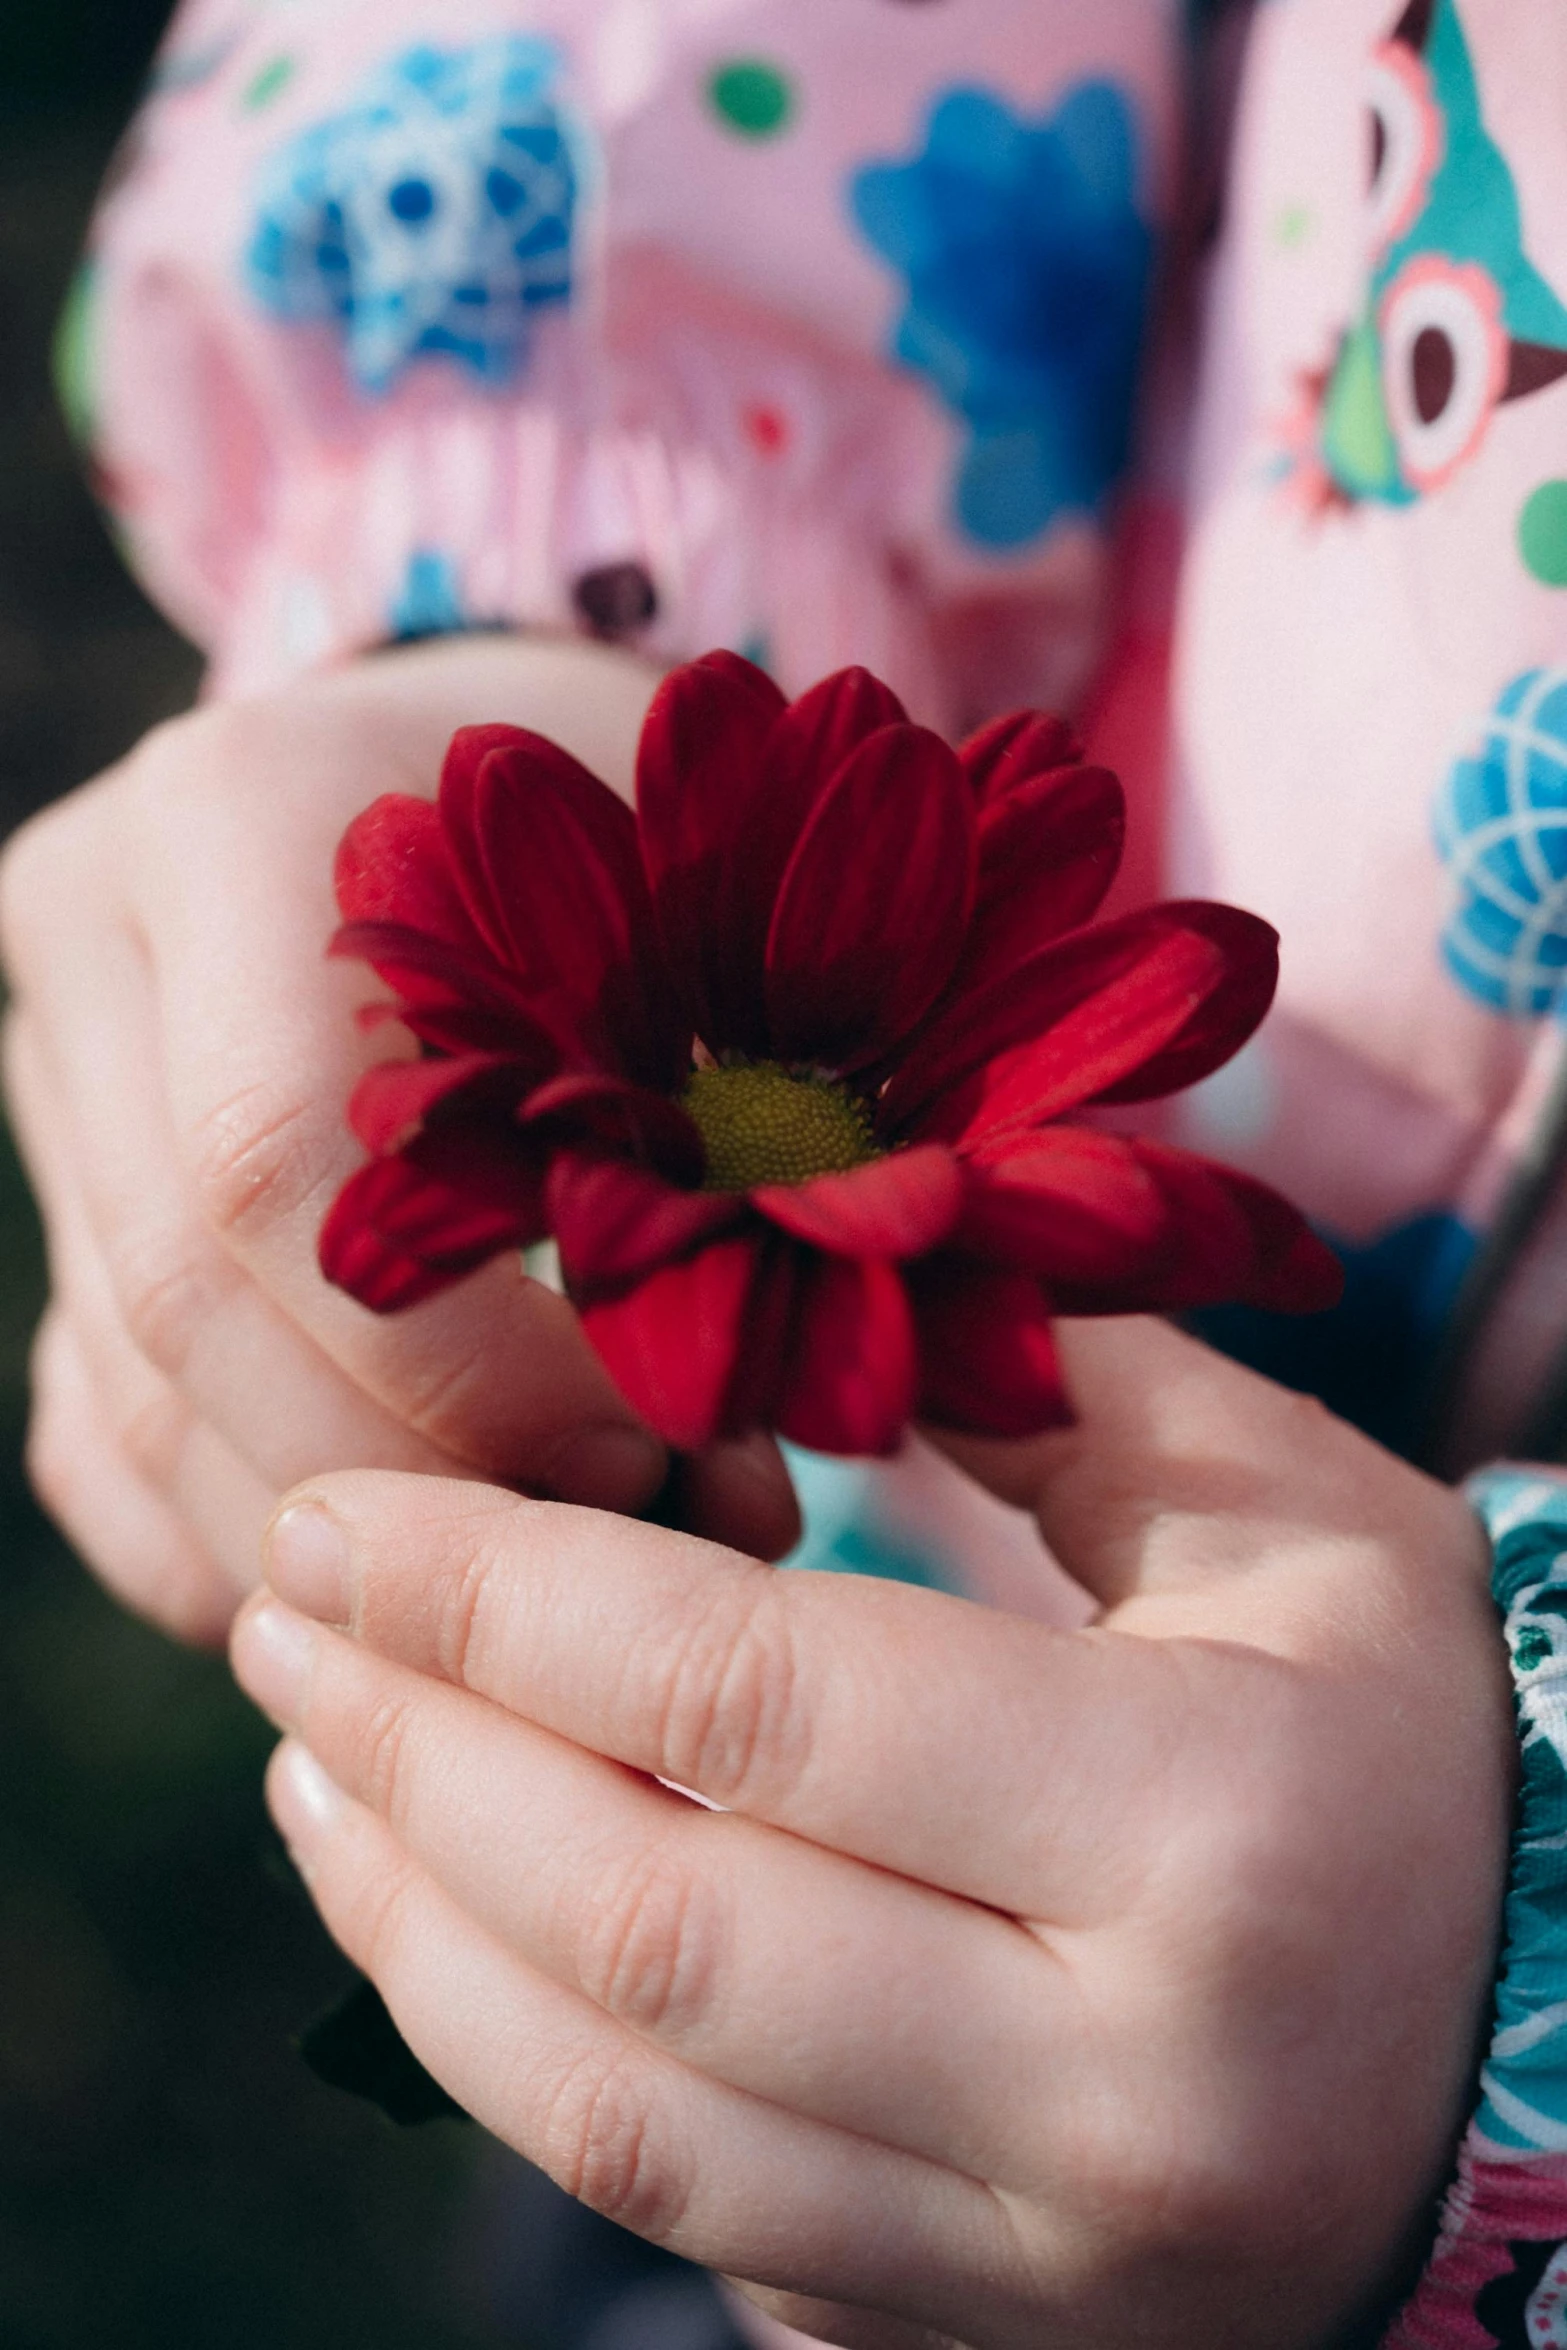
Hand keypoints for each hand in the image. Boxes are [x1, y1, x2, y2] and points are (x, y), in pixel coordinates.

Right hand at [0, 636, 799, 1642]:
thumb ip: (701, 1122)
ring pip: (128, 1390)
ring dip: (341, 1541)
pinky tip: (374, 1598)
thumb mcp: (700, 911)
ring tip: (551, 1594)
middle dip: (410, 1488)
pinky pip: (89, 1417)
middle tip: (624, 1563)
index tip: (660, 1453)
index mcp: (236, 811)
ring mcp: (49, 1060)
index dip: (461, 1369)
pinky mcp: (58, 1177)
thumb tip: (747, 1455)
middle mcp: (94, 927)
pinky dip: (217, 1534)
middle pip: (181, 1309)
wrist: (486, 745)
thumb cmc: (643, 825)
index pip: (279, 1172)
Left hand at [229, 1316, 1513, 2349]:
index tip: (336, 1515)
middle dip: (411, 1747)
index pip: (753, 1701)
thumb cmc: (1404, 1741)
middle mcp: (1116, 2094)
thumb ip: (1043, 1390)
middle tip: (280, 1613)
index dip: (501, 1593)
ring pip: (620, 2118)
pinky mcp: (971, 2348)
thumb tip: (777, 1290)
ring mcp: (1039, 2270)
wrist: (1537, 2054)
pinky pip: (682, 2225)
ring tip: (314, 1761)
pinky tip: (443, 1920)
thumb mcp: (1287, 1525)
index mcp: (1200, 1832)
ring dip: (414, 1921)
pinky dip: (515, 2064)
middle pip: (646, 1923)